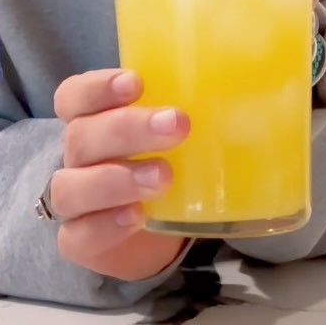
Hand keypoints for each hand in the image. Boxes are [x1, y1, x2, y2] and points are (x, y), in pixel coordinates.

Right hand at [51, 68, 188, 280]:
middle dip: (126, 129)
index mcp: (91, 121)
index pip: (73, 96)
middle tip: (177, 125)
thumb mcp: (177, 132)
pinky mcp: (78, 242)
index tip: (136, 83)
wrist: (152, 229)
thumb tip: (256, 92)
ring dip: (115, 179)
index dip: (97, 88)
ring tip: (163, 177)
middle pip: (80, 137)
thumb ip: (199, 109)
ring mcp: (73, 202)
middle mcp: (77, 159)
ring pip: (69, 187)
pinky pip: (77, 236)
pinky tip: (136, 217)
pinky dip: (106, 225)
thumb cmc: (167, 163)